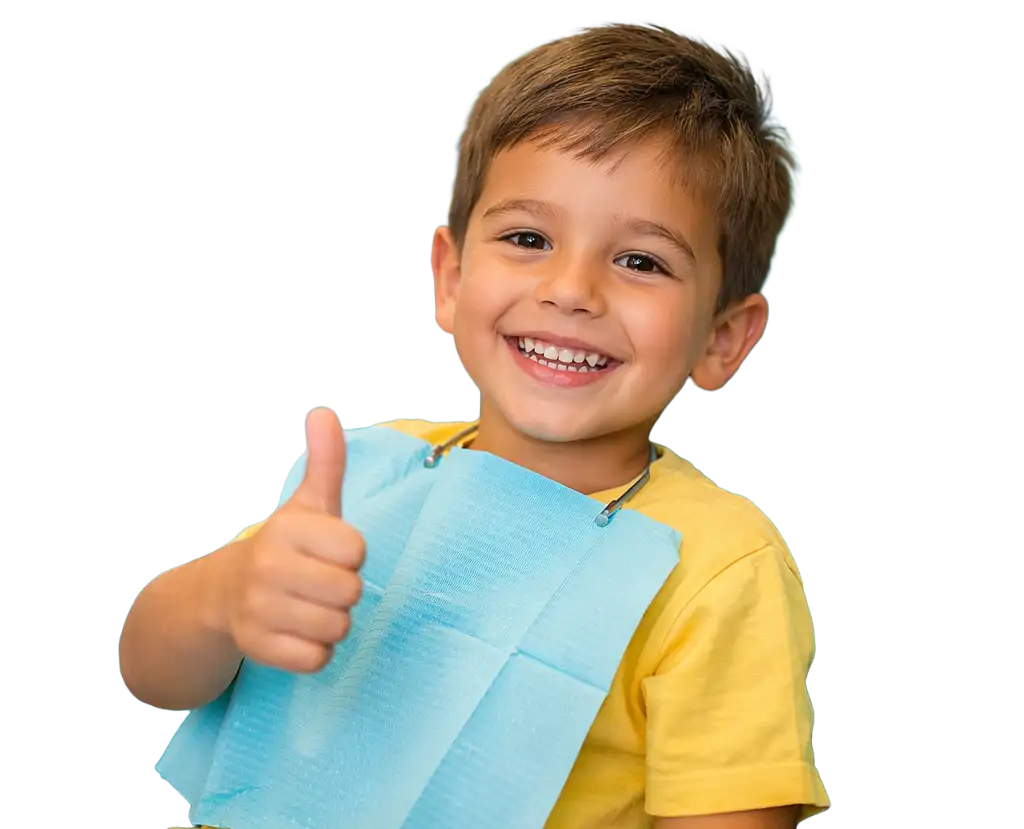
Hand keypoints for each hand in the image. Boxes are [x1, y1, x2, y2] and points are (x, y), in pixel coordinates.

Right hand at [220, 407, 364, 672]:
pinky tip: (297, 632)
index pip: (356, 550)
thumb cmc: (283, 547)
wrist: (223, 594)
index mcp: (286, 529)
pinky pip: (317, 659)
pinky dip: (316, 652)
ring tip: (308, 606)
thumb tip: (325, 410)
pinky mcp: (256, 648)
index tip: (329, 551)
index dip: (350, 554)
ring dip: (332, 622)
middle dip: (344, 591)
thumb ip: (325, 460)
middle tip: (319, 582)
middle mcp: (267, 567)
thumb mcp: (307, 503)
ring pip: (337, 628)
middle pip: (351, 592)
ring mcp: (258, 609)